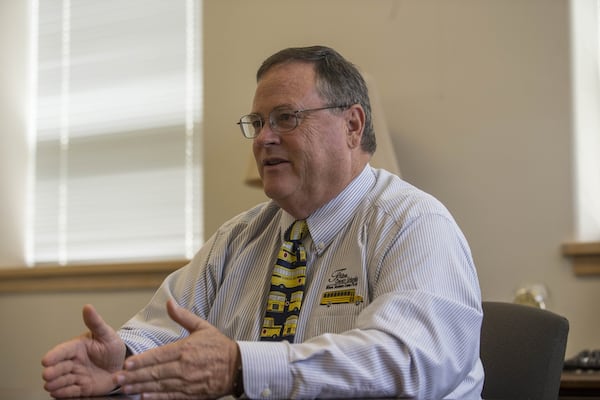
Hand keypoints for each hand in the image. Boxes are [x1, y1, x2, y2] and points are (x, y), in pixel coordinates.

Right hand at [41, 304, 126, 397]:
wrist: (122, 365)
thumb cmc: (112, 348)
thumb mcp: (106, 334)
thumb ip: (96, 322)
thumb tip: (87, 307)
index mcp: (77, 347)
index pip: (63, 351)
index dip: (54, 356)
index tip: (45, 360)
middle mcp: (73, 362)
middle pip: (59, 367)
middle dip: (52, 371)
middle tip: (47, 375)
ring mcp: (76, 375)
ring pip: (61, 381)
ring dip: (55, 383)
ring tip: (51, 386)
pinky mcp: (81, 388)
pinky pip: (70, 392)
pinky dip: (63, 393)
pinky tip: (57, 393)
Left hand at [114, 299, 240, 398]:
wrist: (238, 367)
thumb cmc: (219, 346)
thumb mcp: (202, 327)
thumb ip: (183, 317)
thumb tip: (169, 302)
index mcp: (185, 349)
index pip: (159, 355)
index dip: (141, 361)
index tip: (126, 364)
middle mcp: (184, 366)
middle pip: (155, 373)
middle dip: (134, 376)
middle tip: (117, 379)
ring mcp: (188, 382)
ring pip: (160, 386)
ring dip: (140, 387)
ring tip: (125, 389)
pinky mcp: (192, 394)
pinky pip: (170, 396)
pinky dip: (156, 397)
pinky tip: (143, 397)